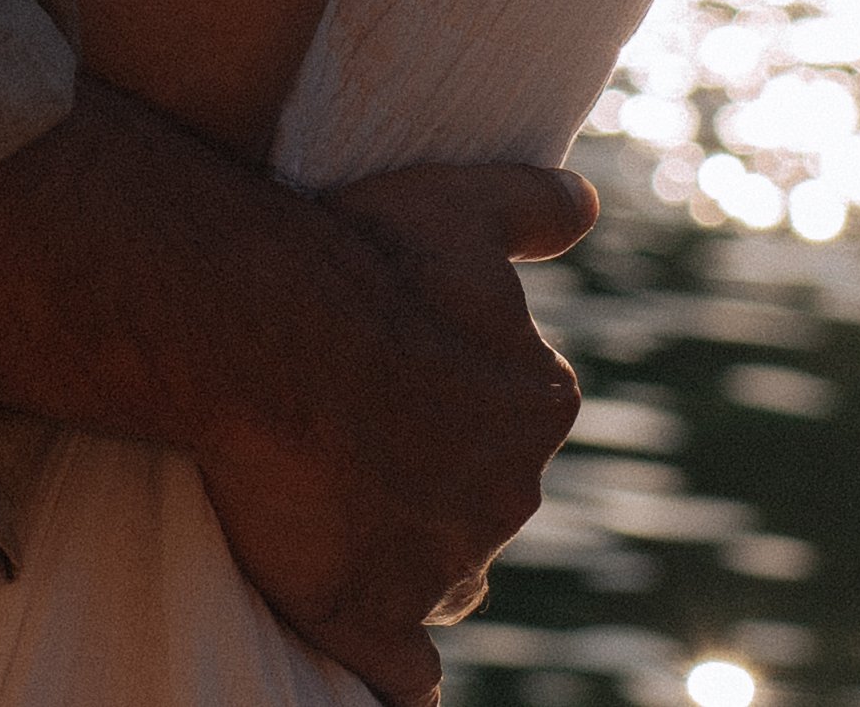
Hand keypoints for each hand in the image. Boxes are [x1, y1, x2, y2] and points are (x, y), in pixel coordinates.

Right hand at [195, 162, 594, 705]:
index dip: (457, 391)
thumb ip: (533, 202)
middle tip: (352, 428)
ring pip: (445, 576)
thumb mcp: (460, 199)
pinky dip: (395, 668)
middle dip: (431, 473)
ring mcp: (443, 567)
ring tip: (332, 510)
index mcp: (536, 402)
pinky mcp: (374, 622)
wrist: (270, 338)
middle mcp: (508, 494)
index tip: (398, 364)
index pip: (516, 413)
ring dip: (406, 553)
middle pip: (480, 496)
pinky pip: (405, 675)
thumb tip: (588, 205)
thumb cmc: (365, 261)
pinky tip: (372, 646)